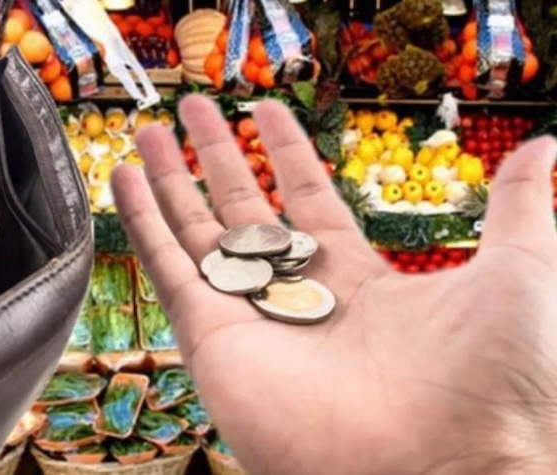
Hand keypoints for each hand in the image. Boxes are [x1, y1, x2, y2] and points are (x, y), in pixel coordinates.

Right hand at [112, 95, 556, 473]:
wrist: (440, 466)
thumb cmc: (489, 378)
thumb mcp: (518, 271)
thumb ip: (518, 207)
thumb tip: (545, 151)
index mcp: (357, 278)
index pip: (307, 198)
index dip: (286, 152)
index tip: (265, 111)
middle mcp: (296, 296)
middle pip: (243, 210)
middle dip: (217, 158)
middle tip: (192, 111)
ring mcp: (250, 317)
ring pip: (196, 234)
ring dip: (169, 181)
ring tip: (149, 132)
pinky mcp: (212, 340)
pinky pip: (168, 269)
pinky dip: (143, 222)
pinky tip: (126, 178)